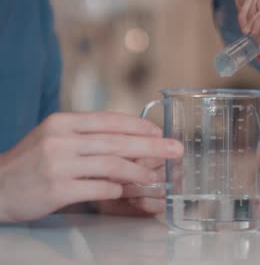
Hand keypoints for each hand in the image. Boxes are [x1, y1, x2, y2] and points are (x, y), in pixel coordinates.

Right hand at [0, 112, 182, 221]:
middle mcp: (61, 140)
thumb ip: (87, 135)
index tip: (160, 132)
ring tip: (156, 176)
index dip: (139, 126)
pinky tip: (126, 192)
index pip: (110, 120)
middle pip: (117, 142)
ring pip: (112, 165)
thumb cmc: (32, 162)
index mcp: (63, 122)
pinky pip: (99, 189)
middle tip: (175, 150)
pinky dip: (117, 190)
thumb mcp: (55, 137)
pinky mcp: (57, 190)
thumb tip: (130, 137)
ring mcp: (58, 165)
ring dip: (139, 172)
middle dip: (152, 146)